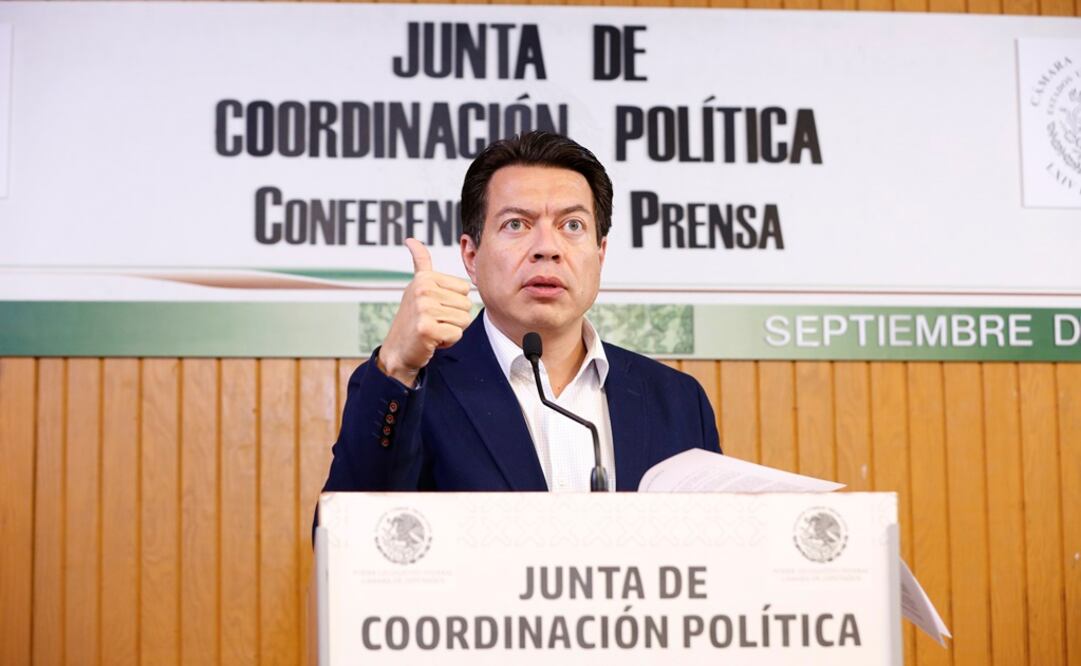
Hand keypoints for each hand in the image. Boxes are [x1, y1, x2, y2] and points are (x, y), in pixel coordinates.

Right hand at [377, 238, 472, 385]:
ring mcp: (423, 309)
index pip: (465, 289)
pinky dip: (447, 342)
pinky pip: (457, 334)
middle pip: (467, 305)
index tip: (435, 308)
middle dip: (454, 318)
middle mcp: (423, 290)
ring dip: (451, 330)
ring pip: (464, 320)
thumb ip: (420, 263)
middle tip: (433, 322)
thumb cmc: (413, 318)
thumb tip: (411, 240)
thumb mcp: (417, 287)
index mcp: (425, 278)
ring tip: (433, 330)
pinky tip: (432, 341)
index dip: (455, 303)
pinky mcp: (426, 329)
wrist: (398, 351)